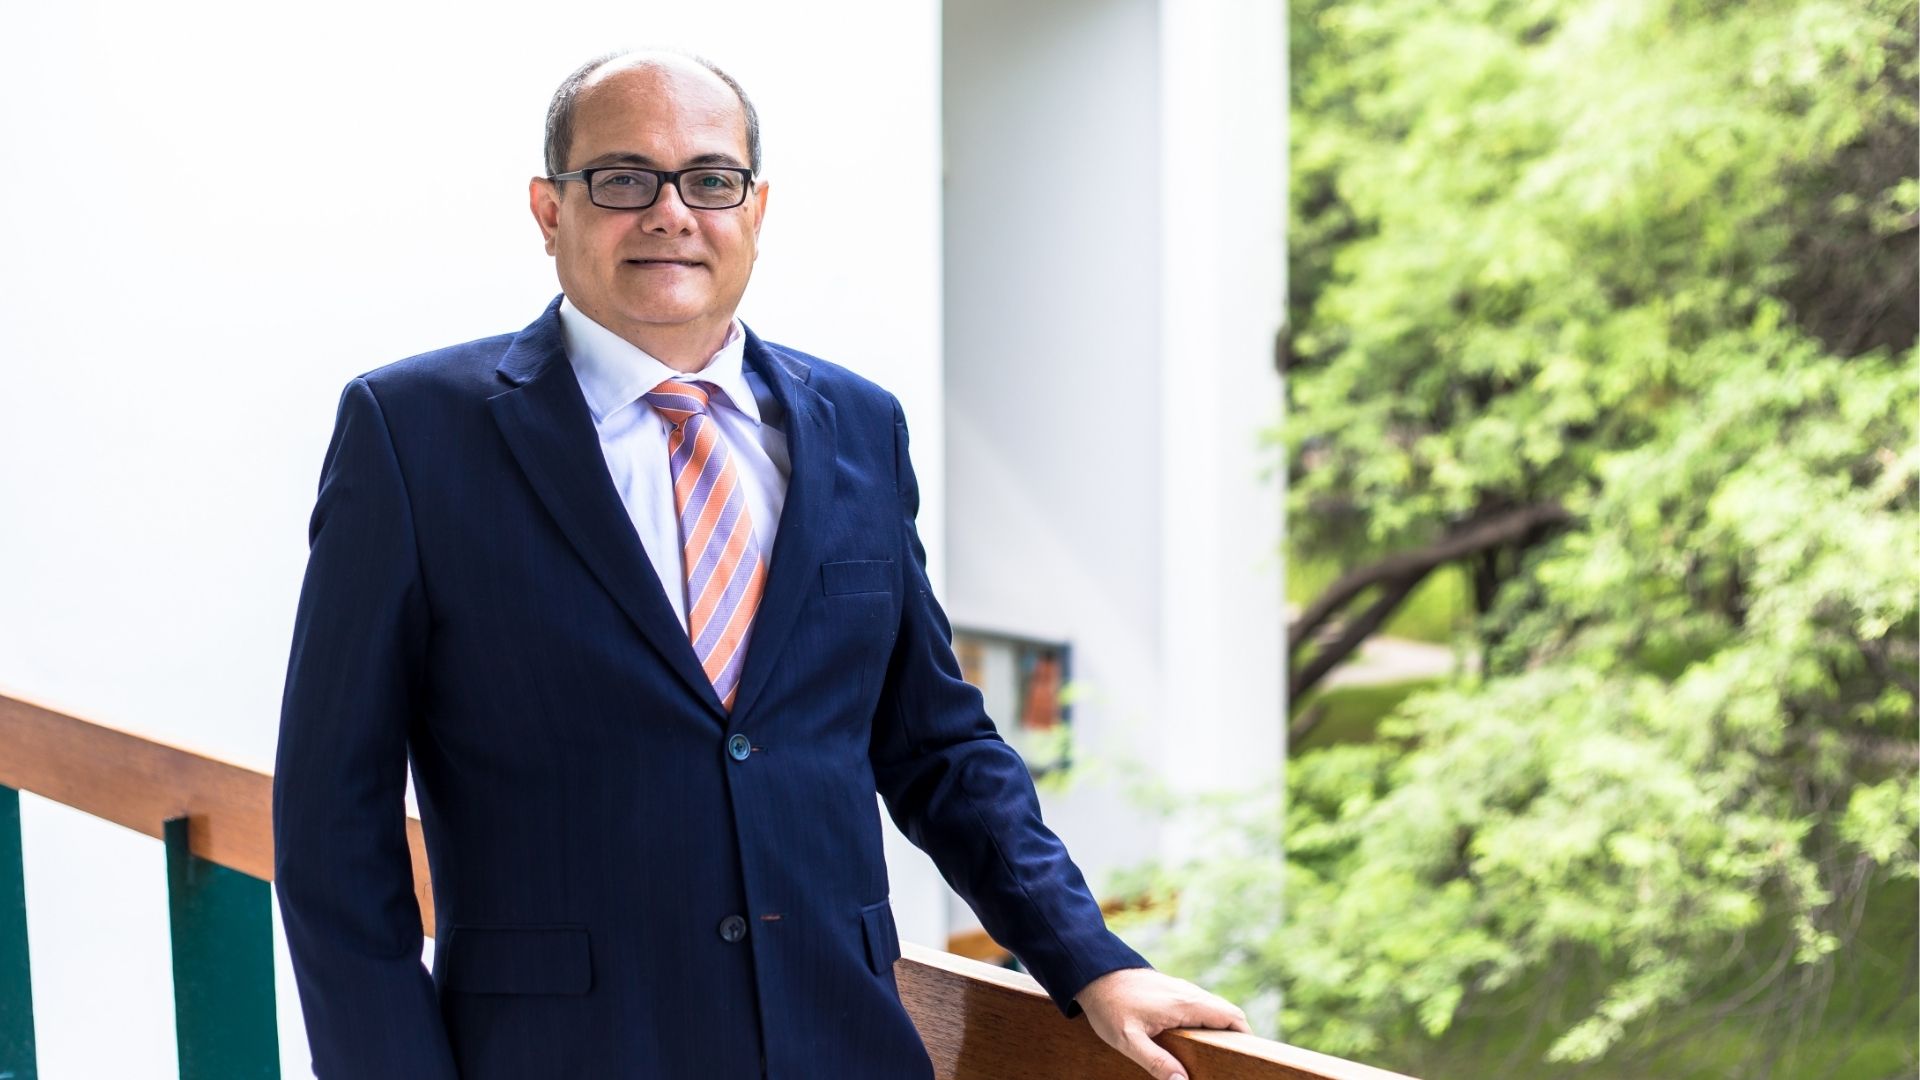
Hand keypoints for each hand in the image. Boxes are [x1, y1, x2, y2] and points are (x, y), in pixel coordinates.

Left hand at [1074, 966, 1249, 1079]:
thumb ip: (1156, 1062)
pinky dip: (1206, 1021)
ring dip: (1220, 1028)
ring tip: (1215, 1055)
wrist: (1093, 973)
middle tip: (1231, 1062)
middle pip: (1226, 1013)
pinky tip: (1194, 1039)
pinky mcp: (1171, 990)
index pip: (1231, 1017)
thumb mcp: (1128, 1040)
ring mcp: (1181, 989)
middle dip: (1235, 1036)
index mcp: (1186, 1004)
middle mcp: (1189, 993)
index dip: (1245, 1036)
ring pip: (1213, 1008)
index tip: (1246, 1056)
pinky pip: (1199, 1006)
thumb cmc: (1110, 1006)